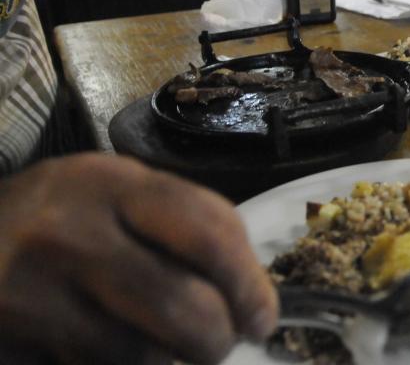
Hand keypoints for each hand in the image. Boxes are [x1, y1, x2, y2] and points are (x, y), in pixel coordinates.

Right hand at [0, 153, 277, 364]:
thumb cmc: (56, 217)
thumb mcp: (114, 193)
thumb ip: (182, 229)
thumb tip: (251, 303)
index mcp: (108, 184)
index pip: (207, 231)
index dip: (249, 284)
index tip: (262, 318)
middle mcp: (66, 233)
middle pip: (181, 307)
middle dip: (214, 339)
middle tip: (215, 344)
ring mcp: (28, 294)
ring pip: (137, 356)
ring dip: (162, 360)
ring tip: (156, 344)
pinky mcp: (9, 346)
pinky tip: (101, 350)